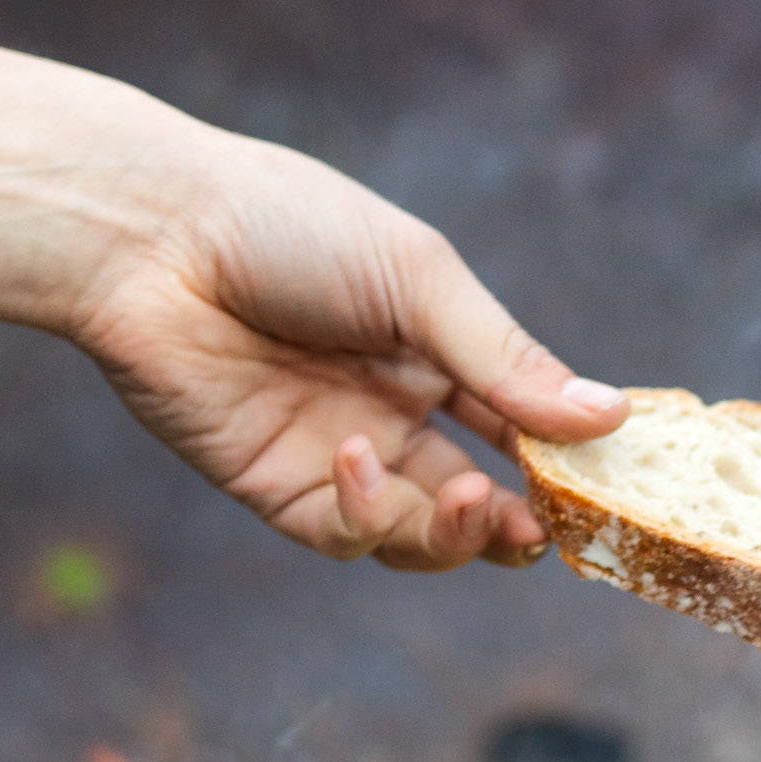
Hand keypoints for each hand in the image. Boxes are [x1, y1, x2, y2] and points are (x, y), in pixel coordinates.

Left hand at [0, 22, 626, 570]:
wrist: (152, 237)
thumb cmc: (286, 226)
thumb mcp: (419, 281)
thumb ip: (507, 359)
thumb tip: (607, 418)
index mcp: (433, 350)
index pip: (520, 424)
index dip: (564, 462)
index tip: (607, 485)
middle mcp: (390, 410)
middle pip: (476, 499)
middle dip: (516, 525)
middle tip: (543, 532)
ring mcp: (334, 454)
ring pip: (418, 535)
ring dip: (454, 532)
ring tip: (471, 501)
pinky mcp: (275, 487)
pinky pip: (344, 534)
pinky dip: (367, 512)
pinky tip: (357, 457)